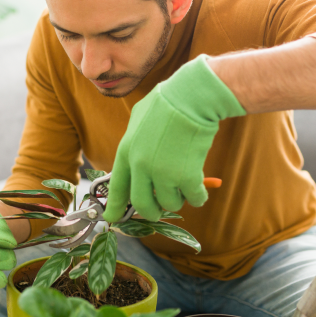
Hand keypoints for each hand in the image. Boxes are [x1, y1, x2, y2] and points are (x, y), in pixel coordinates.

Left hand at [104, 55, 245, 221]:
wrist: (192, 96)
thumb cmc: (167, 102)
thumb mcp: (139, 120)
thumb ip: (134, 144)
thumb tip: (134, 164)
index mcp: (126, 151)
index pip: (117, 188)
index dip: (115, 208)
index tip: (113, 219)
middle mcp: (140, 166)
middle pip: (143, 204)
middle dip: (153, 211)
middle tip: (162, 208)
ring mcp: (162, 173)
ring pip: (170, 204)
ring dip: (179, 199)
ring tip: (185, 184)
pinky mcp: (186, 176)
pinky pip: (194, 198)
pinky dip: (199, 196)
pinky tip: (201, 187)